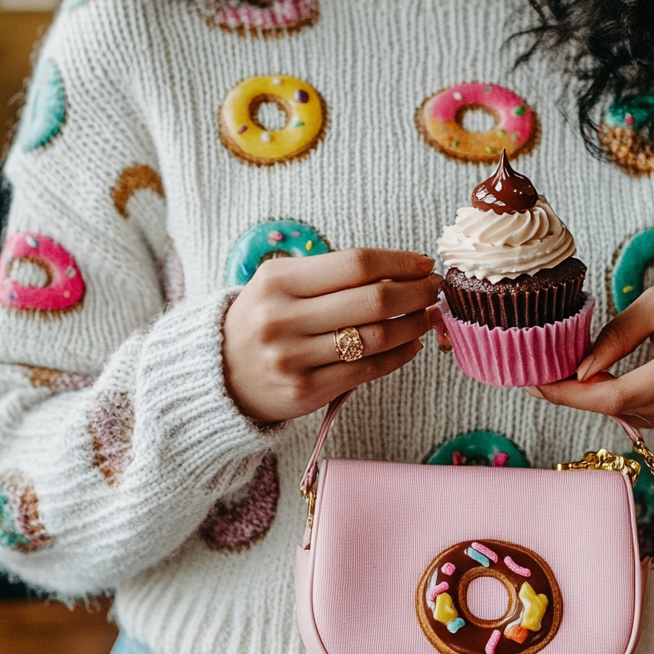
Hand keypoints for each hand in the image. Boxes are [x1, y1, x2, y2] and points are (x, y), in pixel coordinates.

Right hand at [222, 248, 441, 423]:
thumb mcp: (281, 284)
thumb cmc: (264, 319)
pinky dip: (398, 355)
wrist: (219, 373)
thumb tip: (401, 270)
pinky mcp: (305, 391)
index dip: (399, 262)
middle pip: (372, 300)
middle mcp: (283, 317)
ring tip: (426, 315)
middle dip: (415, 292)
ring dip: (413, 324)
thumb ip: (332, 275)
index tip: (423, 263)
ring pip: (375, 337)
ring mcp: (293, 358)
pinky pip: (367, 370)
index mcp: (279, 280)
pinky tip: (410, 344)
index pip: (355, 264)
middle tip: (434, 288)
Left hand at [526, 283, 653, 428]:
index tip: (537, 382)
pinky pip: (633, 412)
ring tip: (555, 374)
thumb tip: (581, 367)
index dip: (572, 393)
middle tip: (532, 378)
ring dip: (586, 397)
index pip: (617, 394)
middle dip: (570, 395)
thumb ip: (617, 334)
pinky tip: (588, 382)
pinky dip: (607, 398)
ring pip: (621, 413)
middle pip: (614, 408)